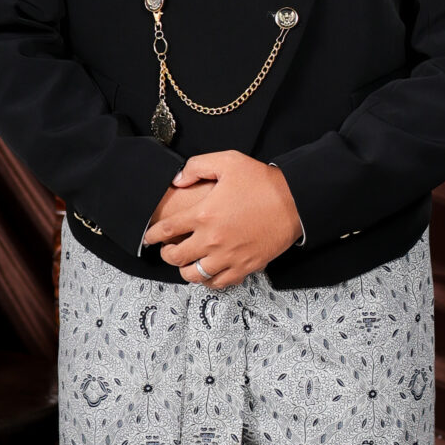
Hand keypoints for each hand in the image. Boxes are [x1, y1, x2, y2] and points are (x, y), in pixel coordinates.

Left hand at [143, 152, 301, 288]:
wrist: (295, 201)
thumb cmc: (262, 181)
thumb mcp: (227, 161)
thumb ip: (196, 167)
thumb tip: (177, 180)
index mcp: (203, 214)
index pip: (165, 230)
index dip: (152, 235)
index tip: (149, 237)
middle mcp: (212, 240)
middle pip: (175, 257)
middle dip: (166, 254)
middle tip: (168, 249)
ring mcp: (228, 256)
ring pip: (193, 275)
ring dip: (185, 269)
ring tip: (187, 262)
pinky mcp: (244, 266)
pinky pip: (218, 283)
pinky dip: (208, 280)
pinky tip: (208, 272)